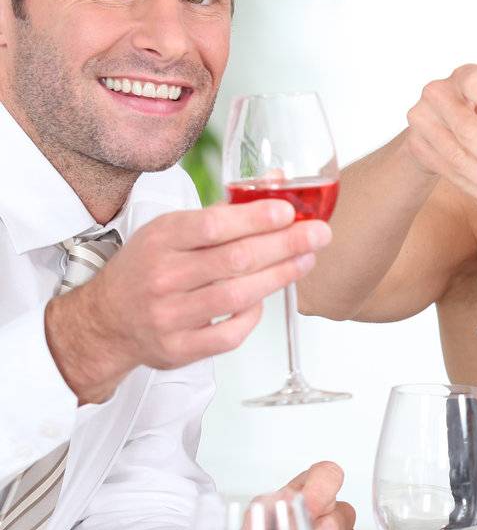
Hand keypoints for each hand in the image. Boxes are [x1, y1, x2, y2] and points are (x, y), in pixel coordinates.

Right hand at [45, 201, 329, 403]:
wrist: (105, 321)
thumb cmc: (148, 267)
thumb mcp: (172, 230)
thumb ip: (225, 210)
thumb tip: (276, 182)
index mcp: (161, 240)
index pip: (213, 225)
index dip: (255, 218)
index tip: (289, 211)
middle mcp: (163, 277)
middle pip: (235, 260)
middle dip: (285, 244)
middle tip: (319, 234)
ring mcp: (170, 315)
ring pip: (237, 296)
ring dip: (280, 276)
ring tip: (307, 260)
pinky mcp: (180, 348)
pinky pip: (231, 333)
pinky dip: (254, 314)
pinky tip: (267, 297)